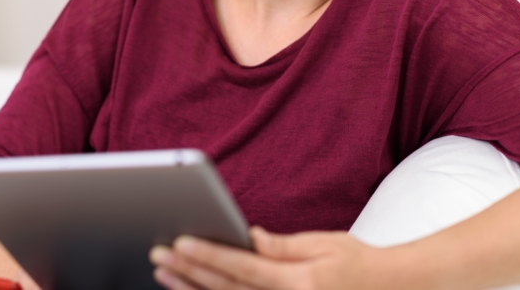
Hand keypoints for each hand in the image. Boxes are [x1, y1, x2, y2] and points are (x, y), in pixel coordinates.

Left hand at [149, 227, 411, 289]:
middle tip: (158, 256)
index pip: (242, 267)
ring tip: (166, 276)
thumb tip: (247, 237)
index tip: (178, 242)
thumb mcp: (326, 246)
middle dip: (189, 273)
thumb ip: (282, 246)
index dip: (207, 255)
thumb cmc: (361, 265)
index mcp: (300, 284)